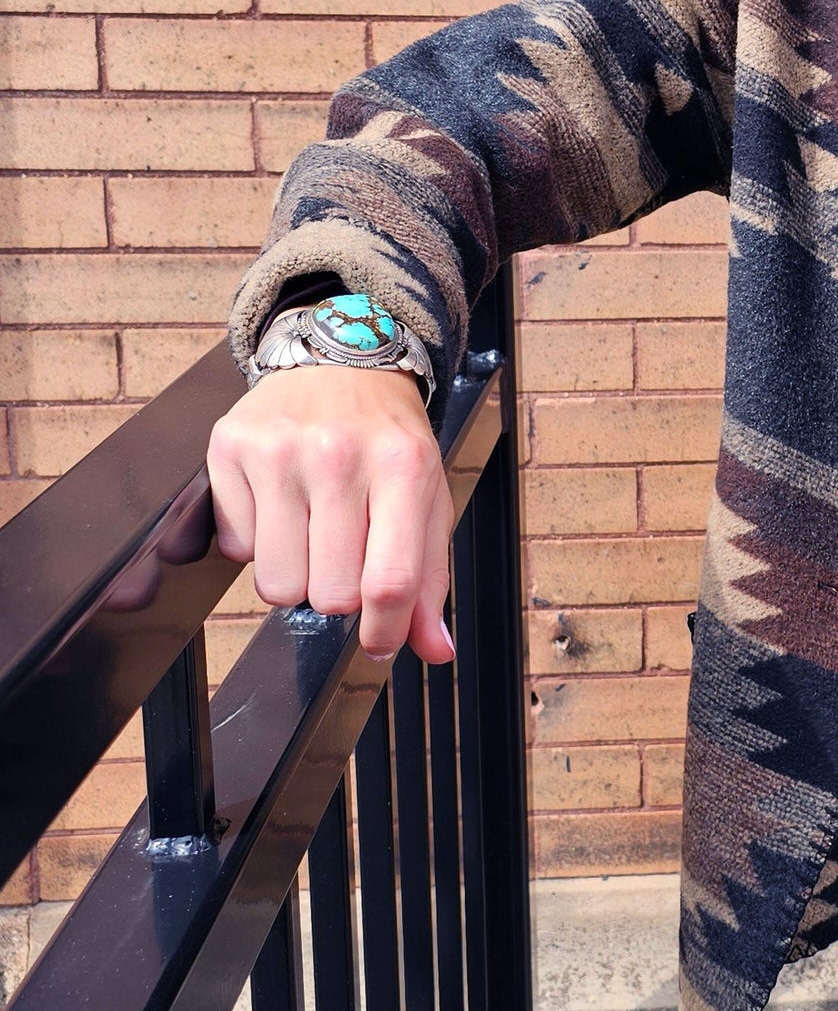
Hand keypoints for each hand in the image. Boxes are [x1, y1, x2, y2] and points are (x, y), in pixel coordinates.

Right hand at [207, 363, 455, 664]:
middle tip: (345, 556)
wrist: (342, 361)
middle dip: (338, 594)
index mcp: (403, 468)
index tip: (379, 642)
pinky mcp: (230, 448)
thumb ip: (430, 577)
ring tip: (313, 531)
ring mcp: (280, 450)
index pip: (390, 581)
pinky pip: (235, 549)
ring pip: (277, 583)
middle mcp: (339, 455)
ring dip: (296, 574)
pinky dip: (257, 543)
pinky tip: (280, 504)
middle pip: (328, 593)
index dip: (384, 631)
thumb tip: (433, 649)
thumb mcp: (427, 496)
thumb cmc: (388, 437)